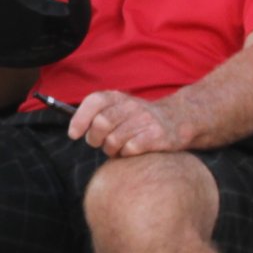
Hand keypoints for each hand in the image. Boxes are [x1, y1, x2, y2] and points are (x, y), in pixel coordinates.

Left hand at [70, 90, 187, 156]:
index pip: (94, 101)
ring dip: (112, 150)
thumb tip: (73, 130)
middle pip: (101, 124)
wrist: (179, 120)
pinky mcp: (156, 136)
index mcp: (119, 97)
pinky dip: (126, 155)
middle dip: (95, 139)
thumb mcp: (120, 109)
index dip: (80, 118)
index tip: (74, 134)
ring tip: (119, 148)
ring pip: (113, 141)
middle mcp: (132, 105)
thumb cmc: (140, 120)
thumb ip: (98, 115)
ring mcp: (145, 120)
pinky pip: (129, 150)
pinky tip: (133, 151)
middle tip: (100, 144)